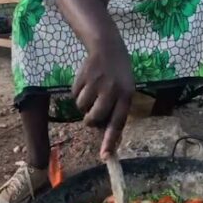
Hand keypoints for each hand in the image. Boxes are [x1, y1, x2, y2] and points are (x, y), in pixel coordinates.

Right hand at [72, 43, 134, 157]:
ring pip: (82, 107)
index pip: (118, 123)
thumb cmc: (118, 73)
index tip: (105, 156)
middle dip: (90, 120)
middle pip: (94, 118)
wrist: (107, 46)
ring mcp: (97, 83)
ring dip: (83, 104)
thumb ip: (115, 109)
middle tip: (90, 114)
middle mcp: (112, 91)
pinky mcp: (84, 77)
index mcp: (126, 95)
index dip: (110, 141)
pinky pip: (75, 95)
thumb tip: (102, 133)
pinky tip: (87, 81)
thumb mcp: (125, 89)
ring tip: (93, 90)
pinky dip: (78, 92)